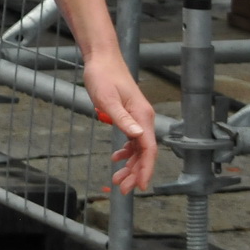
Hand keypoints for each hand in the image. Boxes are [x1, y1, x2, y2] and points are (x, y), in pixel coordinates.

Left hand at [83, 50, 157, 193]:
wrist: (101, 60)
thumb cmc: (103, 76)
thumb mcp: (108, 99)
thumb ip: (122, 118)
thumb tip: (136, 135)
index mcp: (142, 116)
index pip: (149, 148)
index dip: (146, 168)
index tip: (142, 185)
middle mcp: (143, 119)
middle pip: (144, 152)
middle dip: (136, 172)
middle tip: (123, 189)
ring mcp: (137, 117)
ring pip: (138, 148)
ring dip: (130, 165)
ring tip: (118, 179)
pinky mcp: (129, 115)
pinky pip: (132, 139)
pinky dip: (126, 151)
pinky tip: (116, 158)